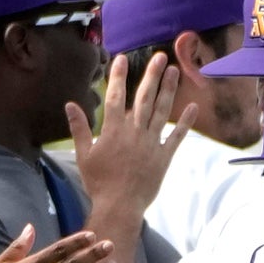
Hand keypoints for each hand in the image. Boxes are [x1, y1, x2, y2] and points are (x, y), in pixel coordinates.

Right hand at [70, 50, 188, 215]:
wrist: (119, 206)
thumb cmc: (98, 182)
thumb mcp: (84, 155)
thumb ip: (79, 128)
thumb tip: (70, 105)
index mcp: (113, 131)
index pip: (115, 97)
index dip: (118, 76)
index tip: (121, 58)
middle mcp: (134, 132)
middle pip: (144, 98)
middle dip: (152, 75)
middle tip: (159, 57)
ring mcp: (151, 143)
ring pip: (161, 111)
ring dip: (169, 90)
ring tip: (175, 71)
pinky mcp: (164, 156)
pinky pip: (176, 136)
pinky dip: (185, 122)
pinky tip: (193, 107)